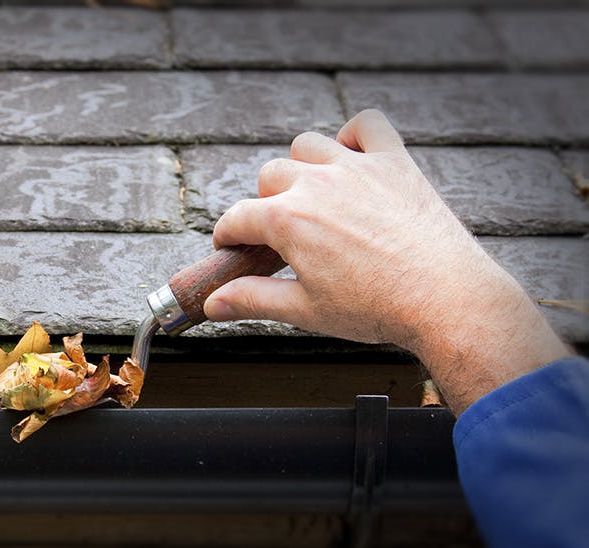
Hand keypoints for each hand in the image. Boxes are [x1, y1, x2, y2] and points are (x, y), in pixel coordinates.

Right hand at [205, 109, 571, 412]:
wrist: (447, 299)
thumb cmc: (377, 308)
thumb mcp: (304, 310)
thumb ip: (252, 300)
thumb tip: (213, 304)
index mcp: (287, 220)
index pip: (237, 217)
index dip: (228, 236)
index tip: (233, 248)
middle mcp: (316, 183)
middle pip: (269, 177)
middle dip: (266, 204)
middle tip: (283, 234)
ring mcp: (357, 167)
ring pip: (307, 145)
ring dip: (302, 166)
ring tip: (313, 196)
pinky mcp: (395, 162)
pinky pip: (367, 124)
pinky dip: (354, 135)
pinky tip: (351, 159)